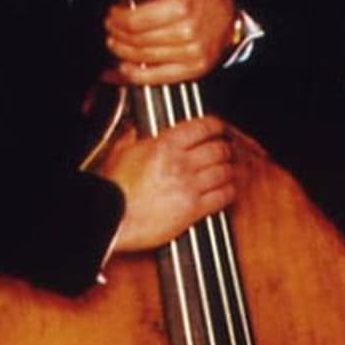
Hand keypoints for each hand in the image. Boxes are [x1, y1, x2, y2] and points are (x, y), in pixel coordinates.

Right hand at [102, 116, 235, 252]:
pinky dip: (229, 191)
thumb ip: (135, 138)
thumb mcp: (122, 153)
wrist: (114, 219)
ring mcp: (189, 186)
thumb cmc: (114, 189)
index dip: (216, 126)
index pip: (203, 127)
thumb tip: (138, 130)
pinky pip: (222, 197)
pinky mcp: (193, 210)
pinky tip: (228, 190)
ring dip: (230, 170)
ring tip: (229, 169)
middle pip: (219, 149)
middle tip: (226, 149)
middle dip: (225, 148)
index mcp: (165, 144)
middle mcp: (181, 163)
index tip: (219, 128)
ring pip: (224, 172)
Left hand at [105, 0, 236, 85]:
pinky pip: (157, 78)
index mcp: (180, 8)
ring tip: (115, 43)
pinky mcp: (193, 69)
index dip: (117, 18)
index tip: (112, 14)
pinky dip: (136, 75)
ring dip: (122, 52)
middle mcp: (187, 32)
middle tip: (110, 27)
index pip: (134, 21)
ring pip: (144, 58)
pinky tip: (125, 67)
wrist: (224, 15)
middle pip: (137, 40)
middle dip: (116, 34)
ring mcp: (191, 53)